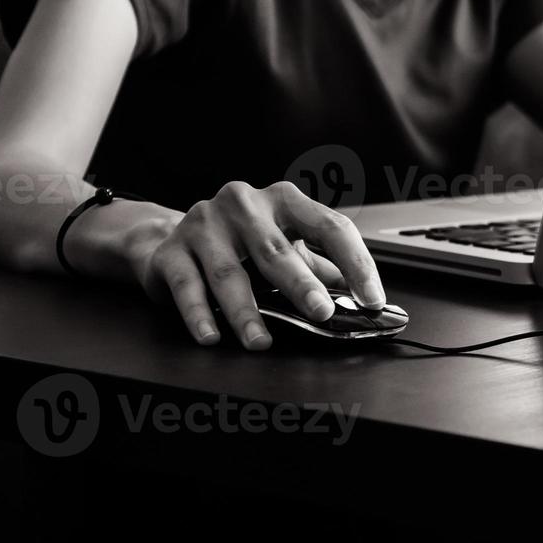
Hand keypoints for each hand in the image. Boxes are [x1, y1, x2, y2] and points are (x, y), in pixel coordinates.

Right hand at [131, 181, 385, 350]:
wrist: (170, 239)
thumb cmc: (242, 245)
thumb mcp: (287, 248)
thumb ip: (323, 270)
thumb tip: (365, 303)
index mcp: (285, 200)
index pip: (330, 227)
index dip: (356, 263)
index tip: (372, 298)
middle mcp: (244, 204)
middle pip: (277, 250)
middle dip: (302, 285)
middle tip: (322, 313)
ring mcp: (204, 224)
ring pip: (228, 272)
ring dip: (245, 312)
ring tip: (260, 341)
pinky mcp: (171, 250)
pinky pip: (186, 285)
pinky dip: (199, 313)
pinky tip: (211, 335)